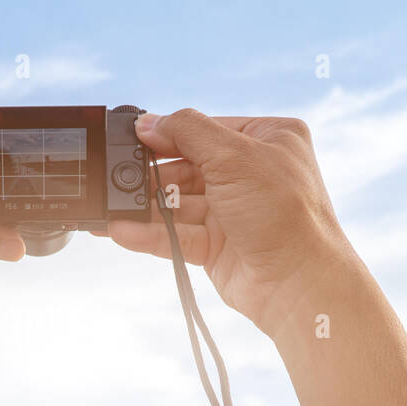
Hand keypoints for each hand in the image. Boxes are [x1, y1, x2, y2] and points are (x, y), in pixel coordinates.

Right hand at [107, 110, 356, 336]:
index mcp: (268, 139)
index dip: (169, 134)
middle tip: (113, 176)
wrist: (299, 283)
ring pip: (178, 204)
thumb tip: (148, 122)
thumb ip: (187, 132)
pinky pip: (176, 235)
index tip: (132, 137)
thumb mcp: (235, 155)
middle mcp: (252, 173)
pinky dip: (149, 233)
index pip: (207, 130)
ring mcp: (234, 212)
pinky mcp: (218, 247)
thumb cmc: (284, 212)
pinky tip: (120, 230)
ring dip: (144, 208)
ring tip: (108, 208)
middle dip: (151, 175)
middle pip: (187, 167)